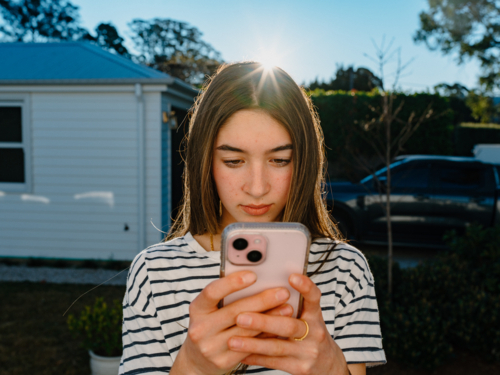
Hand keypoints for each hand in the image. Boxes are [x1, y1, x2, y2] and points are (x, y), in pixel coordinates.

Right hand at [171, 271, 293, 374]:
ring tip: (287, 308)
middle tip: (282, 292)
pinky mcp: (223, 361)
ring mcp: (211, 347)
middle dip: (262, 300)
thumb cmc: (211, 326)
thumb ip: (228, 296)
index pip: (212, 292)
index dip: (233, 283)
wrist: (198, 360)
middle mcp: (200, 328)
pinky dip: (266, 335)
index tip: (254, 275)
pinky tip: (279, 327)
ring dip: (270, 318)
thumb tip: (260, 279)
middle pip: (235, 312)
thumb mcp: (211, 309)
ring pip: (246, 330)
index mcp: (197, 309)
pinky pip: (250, 346)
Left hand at [227, 274, 349, 374]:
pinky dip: (255, 357)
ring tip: (232, 340)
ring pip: (277, 347)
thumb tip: (260, 289)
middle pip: (288, 325)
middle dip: (263, 321)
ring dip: (252, 343)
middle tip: (240, 317)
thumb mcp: (308, 318)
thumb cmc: (310, 334)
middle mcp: (314, 332)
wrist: (328, 366)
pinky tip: (240, 354)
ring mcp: (307, 352)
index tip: (291, 277)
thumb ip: (291, 305)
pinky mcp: (300, 368)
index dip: (305, 287)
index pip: (314, 297)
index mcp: (315, 315)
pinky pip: (273, 362)